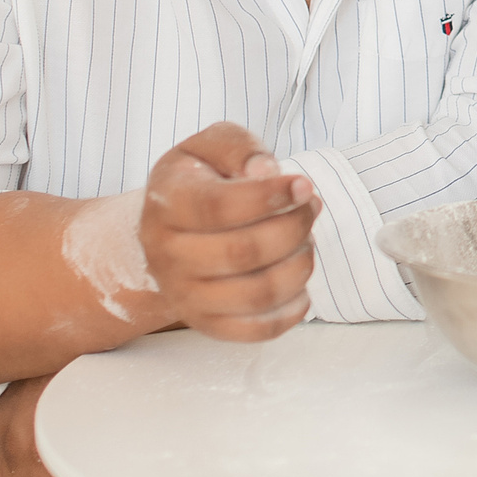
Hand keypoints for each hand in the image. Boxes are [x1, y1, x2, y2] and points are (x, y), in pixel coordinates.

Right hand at [140, 121, 321, 341]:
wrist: (172, 228)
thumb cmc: (202, 180)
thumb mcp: (211, 145)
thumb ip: (239, 148)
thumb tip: (266, 172)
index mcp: (166, 204)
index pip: (217, 207)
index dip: (268, 197)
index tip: (303, 185)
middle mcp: (166, 254)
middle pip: (242, 252)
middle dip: (293, 228)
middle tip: (310, 208)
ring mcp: (184, 295)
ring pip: (256, 293)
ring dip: (299, 264)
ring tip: (306, 240)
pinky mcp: (206, 323)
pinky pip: (256, 331)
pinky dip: (291, 310)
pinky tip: (300, 283)